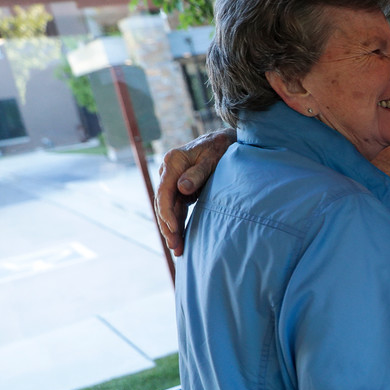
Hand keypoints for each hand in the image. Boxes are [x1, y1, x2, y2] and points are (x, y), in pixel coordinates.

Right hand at [154, 127, 234, 255]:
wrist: (226, 140)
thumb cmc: (221, 148)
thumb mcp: (213, 159)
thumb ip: (198, 174)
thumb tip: (182, 188)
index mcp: (173, 162)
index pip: (164, 192)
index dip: (167, 213)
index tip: (173, 230)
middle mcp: (169, 170)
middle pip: (162, 203)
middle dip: (168, 227)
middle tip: (175, 247)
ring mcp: (174, 179)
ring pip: (168, 208)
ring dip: (172, 228)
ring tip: (177, 249)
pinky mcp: (181, 187)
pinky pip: (177, 207)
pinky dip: (178, 222)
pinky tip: (180, 238)